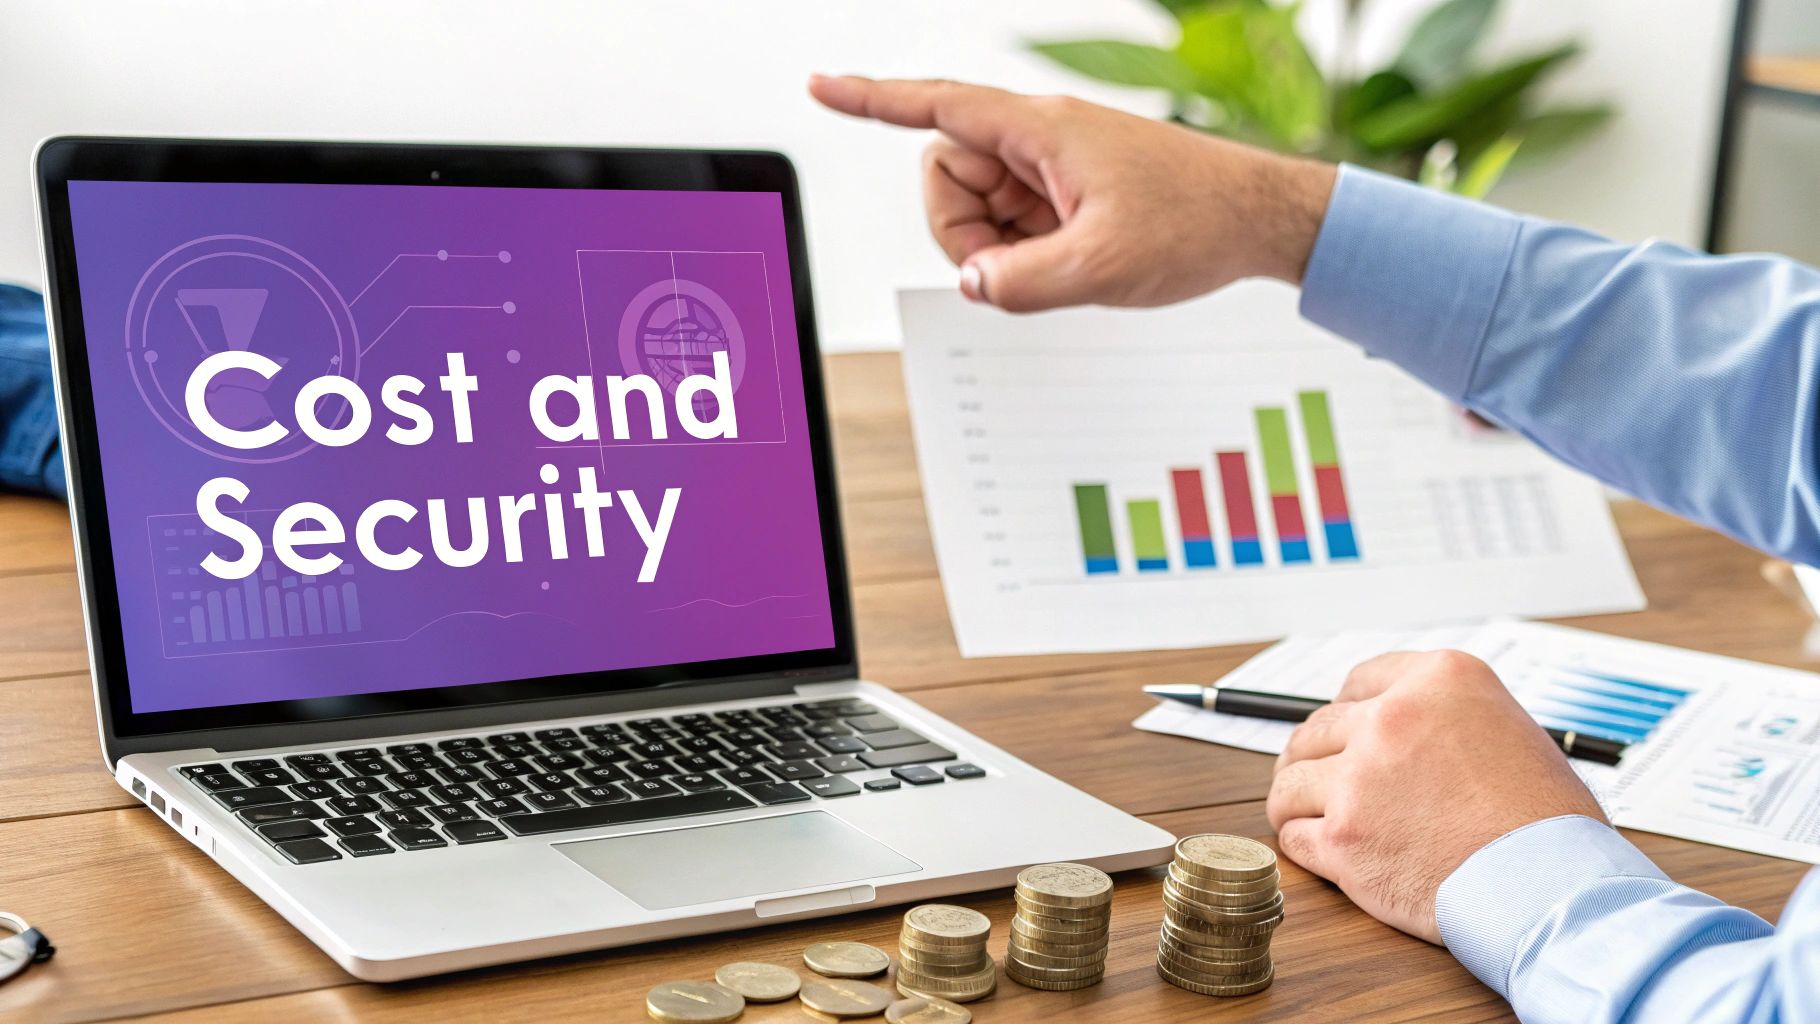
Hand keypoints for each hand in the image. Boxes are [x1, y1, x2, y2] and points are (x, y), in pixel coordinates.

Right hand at [808, 75, 1335, 312]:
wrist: (1259, 220)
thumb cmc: (1196, 222)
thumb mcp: (1101, 268)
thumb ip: (1020, 284)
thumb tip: (973, 284)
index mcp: (1041, 130)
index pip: (937, 106)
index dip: (872, 99)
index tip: (822, 86)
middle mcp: (1040, 138)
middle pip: (946, 174)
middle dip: (963, 230)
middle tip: (1013, 268)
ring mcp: (1051, 166)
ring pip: (977, 206)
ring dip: (999, 249)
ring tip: (1059, 265)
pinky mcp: (1066, 192)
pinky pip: (1011, 223)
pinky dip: (1025, 253)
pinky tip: (1070, 264)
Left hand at [1267, 651, 1606, 942]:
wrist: (1552, 885)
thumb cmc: (1547, 821)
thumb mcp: (1511, 727)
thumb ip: (1449, 719)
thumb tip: (1413, 733)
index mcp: (1438, 680)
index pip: (1362, 681)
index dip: (1349, 709)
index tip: (1345, 730)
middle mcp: (1391, 719)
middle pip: (1318, 729)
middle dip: (1315, 756)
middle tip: (1316, 778)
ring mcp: (1359, 779)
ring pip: (1292, 780)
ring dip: (1295, 799)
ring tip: (1303, 813)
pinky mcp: (1342, 837)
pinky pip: (1294, 834)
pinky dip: (1303, 843)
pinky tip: (1319, 850)